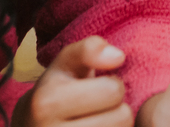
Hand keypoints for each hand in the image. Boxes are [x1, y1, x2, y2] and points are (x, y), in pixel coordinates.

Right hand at [13, 37, 130, 126]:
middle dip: (117, 108)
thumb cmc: (56, 92)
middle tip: (99, 109)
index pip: (112, 90)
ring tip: (98, 122)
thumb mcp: (65, 65)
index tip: (98, 87)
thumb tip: (118, 56)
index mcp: (46, 102)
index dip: (112, 85)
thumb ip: (89, 49)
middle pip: (122, 117)